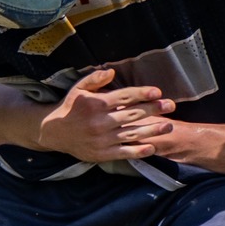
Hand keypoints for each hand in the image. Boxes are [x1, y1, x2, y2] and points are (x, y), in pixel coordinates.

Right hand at [38, 68, 174, 160]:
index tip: (158, 92)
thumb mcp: (78, 89)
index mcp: (97, 104)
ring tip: (169, 126)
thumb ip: (95, 79)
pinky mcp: (102, 153)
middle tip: (171, 106)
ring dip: (153, 130)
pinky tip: (152, 147)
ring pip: (132, 134)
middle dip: (154, 109)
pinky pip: (124, 152)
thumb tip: (112, 71)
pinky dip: (139, 151)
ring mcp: (102, 139)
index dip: (142, 94)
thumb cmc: (70, 107)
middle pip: (133, 115)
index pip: (124, 97)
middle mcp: (101, 122)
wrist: (53, 132)